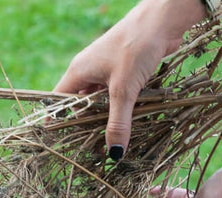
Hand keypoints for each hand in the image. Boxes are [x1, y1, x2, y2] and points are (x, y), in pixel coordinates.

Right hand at [54, 0, 205, 158]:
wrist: (162, 20)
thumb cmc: (136, 48)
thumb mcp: (124, 90)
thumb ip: (118, 123)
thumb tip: (114, 154)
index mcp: (79, 72)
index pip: (59, 101)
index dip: (58, 121)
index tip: (62, 143)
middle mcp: (88, 71)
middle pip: (79, 104)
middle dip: (85, 125)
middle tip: (91, 150)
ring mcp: (106, 70)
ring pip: (99, 101)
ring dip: (105, 118)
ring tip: (109, 142)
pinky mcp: (123, 71)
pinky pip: (115, 95)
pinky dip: (119, 109)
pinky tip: (127, 123)